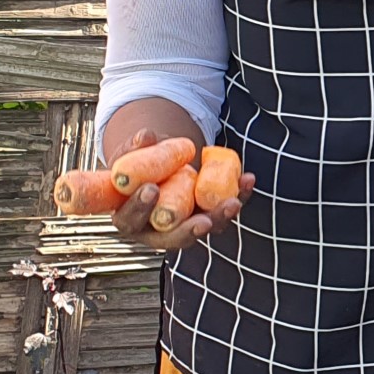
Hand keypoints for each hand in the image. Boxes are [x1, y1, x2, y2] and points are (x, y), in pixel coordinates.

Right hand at [108, 128, 253, 252]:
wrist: (153, 172)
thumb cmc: (135, 169)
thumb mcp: (128, 157)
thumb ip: (135, 149)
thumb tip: (145, 136)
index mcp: (128, 219)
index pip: (131, 220)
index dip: (140, 207)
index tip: (152, 189)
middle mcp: (155, 230)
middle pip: (173, 237)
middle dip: (190, 229)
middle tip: (204, 220)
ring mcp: (183, 226)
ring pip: (202, 227)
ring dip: (220, 217)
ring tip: (234, 201)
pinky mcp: (204, 216)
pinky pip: (221, 211)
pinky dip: (237, 196)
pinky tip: (246, 180)